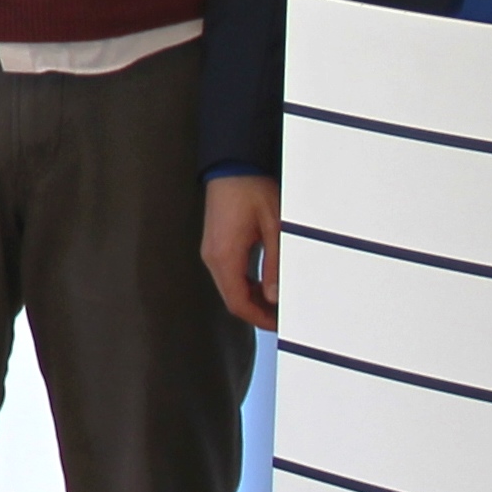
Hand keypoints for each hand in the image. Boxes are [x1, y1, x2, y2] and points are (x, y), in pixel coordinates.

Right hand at [203, 174, 281, 330]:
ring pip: (229, 289)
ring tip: (276, 304)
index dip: (258, 319)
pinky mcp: (214, 246)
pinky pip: (227, 275)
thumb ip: (275, 264)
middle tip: (280, 319)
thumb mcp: (274, 228)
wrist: (231, 166)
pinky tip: (262, 285)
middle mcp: (213, 258)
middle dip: (256, 312)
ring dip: (251, 300)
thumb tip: (275, 296)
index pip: (238, 302)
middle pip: (232, 299)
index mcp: (226, 256)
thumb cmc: (252, 191)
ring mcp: (211, 252)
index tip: (277, 325)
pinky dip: (244, 286)